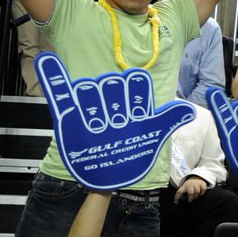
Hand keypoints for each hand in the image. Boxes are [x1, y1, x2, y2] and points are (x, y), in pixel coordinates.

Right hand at [35, 53, 194, 190]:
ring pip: (89, 89)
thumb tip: (190, 109)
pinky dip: (53, 79)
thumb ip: (168, 120)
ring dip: (94, 106)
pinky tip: (47, 60)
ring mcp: (89, 109)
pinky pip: (60, 96)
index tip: (138, 113)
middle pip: (112, 84)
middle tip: (116, 124)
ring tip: (100, 126)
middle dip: (116, 102)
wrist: (109, 176)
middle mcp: (110, 102)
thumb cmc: (133, 153)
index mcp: (131, 103)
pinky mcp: (69, 118)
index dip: (138, 94)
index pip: (135, 82)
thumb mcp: (152, 137)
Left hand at [174, 176, 208, 203]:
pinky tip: (200, 194)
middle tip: (190, 201)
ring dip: (196, 196)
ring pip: (197, 192)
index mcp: (184, 186)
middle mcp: (190, 185)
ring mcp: (197, 184)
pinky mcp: (202, 184)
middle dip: (190, 198)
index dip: (177, 198)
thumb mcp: (185, 188)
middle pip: (190, 193)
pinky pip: (203, 190)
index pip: (179, 192)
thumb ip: (183, 193)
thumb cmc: (189, 185)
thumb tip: (181, 201)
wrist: (196, 177)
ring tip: (195, 197)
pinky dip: (202, 193)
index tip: (176, 203)